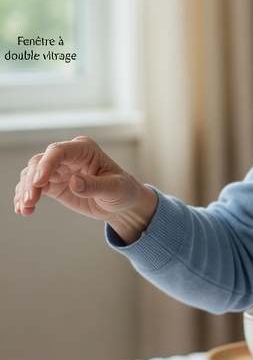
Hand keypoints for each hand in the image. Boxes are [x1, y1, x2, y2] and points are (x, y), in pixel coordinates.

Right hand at [14, 136, 157, 243]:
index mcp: (84, 149)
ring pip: (32, 174)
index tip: (39, 182)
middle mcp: (68, 156)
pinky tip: (23, 210)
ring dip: (25, 190)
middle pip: (40, 162)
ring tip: (25, 209)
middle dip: (32, 181)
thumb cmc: (123, 191)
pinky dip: (25, 197)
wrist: (122, 204)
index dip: (46, 165)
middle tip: (30, 201)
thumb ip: (95, 186)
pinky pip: (33, 187)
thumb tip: (74, 182)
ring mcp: (58, 169)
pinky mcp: (53, 184)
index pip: (59, 151)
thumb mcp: (115, 189)